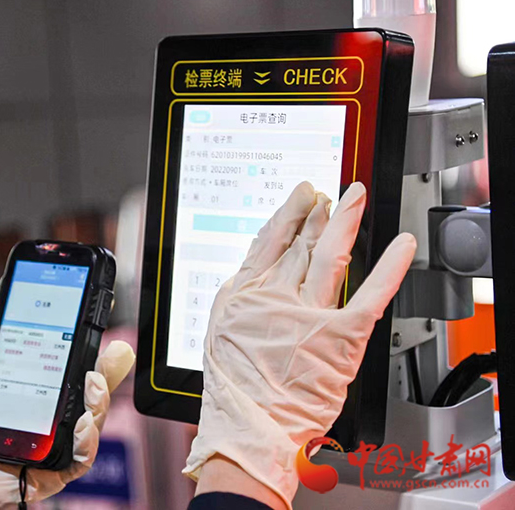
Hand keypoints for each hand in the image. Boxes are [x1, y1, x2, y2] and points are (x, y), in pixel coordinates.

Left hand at [0, 310, 135, 508]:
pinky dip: (87, 442)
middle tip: (115, 352)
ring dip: (99, 402)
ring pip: (92, 424)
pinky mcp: (51, 474)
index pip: (73, 374)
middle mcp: (52, 423)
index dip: (93, 353)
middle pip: (91, 397)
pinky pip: (80, 460)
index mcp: (38, 399)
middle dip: (108, 373)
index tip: (101, 327)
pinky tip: (82, 424)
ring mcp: (54, 447)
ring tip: (92, 384)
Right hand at [185, 181, 415, 508]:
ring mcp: (310, 314)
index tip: (301, 196)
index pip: (270, 241)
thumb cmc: (234, 388)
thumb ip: (237, 297)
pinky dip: (389, 268)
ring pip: (330, 256)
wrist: (249, 426)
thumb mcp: (219, 331)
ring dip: (344, 222)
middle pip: (301, 244)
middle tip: (328, 195)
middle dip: (317, 214)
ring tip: (354, 198)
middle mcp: (277, 296)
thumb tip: (251, 273)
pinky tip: (402, 245)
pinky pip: (370, 294)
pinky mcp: (341, 335)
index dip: (288, 213)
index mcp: (246, 293)